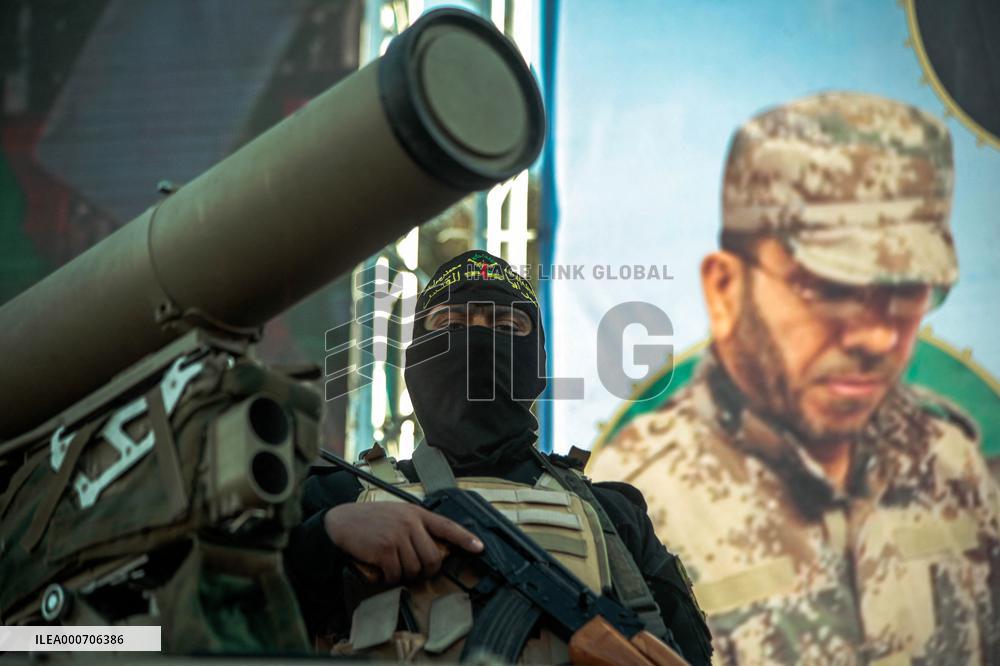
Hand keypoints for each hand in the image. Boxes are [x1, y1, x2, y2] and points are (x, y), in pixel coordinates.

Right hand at [323, 502, 483, 582]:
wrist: (340, 522)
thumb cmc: (369, 521)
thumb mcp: (396, 514)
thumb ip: (414, 527)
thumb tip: (431, 551)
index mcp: (415, 513)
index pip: (446, 525)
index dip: (464, 538)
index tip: (479, 547)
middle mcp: (410, 523)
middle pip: (433, 558)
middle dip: (426, 570)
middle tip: (413, 570)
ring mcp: (398, 536)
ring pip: (415, 569)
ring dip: (404, 575)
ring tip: (392, 566)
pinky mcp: (385, 550)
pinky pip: (397, 575)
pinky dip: (390, 579)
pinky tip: (382, 571)